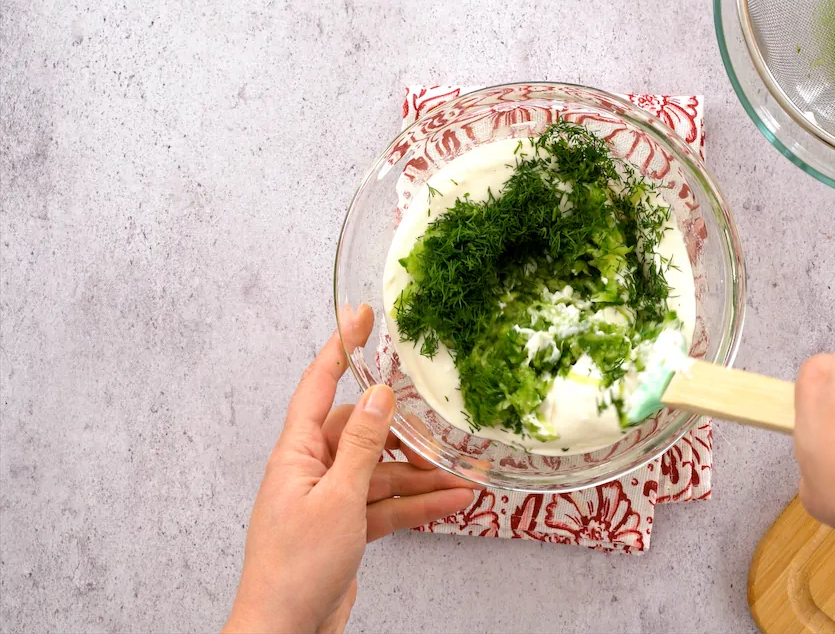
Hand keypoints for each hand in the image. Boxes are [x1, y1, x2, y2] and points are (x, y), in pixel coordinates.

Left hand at [224, 305, 479, 633]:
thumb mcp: (338, 499)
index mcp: (296, 454)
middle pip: (364, 434)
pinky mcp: (346, 528)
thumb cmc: (295, 568)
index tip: (359, 316)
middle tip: (440, 430)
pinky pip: (388, 505)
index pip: (319, 386)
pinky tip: (452, 503)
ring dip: (421, 478)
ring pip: (383, 474)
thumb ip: (362, 446)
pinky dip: (418, 506)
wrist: (285, 631)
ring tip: (463, 477)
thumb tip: (379, 396)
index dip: (340, 348)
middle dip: (404, 435)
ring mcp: (330, 501)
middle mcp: (311, 471)